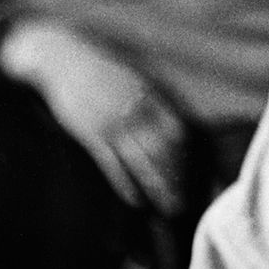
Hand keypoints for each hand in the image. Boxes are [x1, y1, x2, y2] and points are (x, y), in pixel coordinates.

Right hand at [0, 19, 188, 215]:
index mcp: (152, 96)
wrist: (63, 59)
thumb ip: (157, 102)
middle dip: (181, 179)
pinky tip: (137, 200)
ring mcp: (114, 121)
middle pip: (166, 150)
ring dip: (159, 187)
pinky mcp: (91, 132)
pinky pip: (113, 164)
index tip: (206, 177)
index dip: (195, 157)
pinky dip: (126, 184)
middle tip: (194, 203)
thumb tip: (181, 127)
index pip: (182, 131)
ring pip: (143, 161)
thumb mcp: (136, 80)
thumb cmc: (103, 73)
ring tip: (172, 209)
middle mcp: (137, 109)